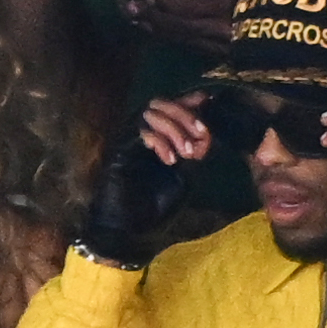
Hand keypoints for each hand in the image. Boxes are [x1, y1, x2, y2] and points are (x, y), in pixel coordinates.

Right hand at [80, 103, 201, 263]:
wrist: (130, 228)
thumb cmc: (154, 206)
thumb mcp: (184, 176)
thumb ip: (191, 153)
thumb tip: (205, 132)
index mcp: (157, 137)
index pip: (169, 107)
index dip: (187, 101)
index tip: (207, 100)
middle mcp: (140, 134)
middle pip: (160, 103)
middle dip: (185, 115)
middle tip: (201, 135)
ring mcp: (127, 140)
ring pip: (149, 113)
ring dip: (174, 128)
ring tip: (187, 153)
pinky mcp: (119, 150)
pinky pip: (140, 132)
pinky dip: (159, 141)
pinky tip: (170, 160)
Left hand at [124, 0, 256, 55]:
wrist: (293, 18)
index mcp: (221, 6)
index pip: (182, 7)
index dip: (160, 2)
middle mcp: (214, 30)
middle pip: (173, 25)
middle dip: (147, 15)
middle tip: (126, 4)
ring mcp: (215, 44)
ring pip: (177, 37)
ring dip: (152, 26)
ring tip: (133, 16)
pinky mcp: (218, 52)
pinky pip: (187, 44)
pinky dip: (167, 35)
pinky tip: (156, 28)